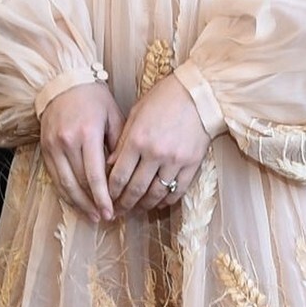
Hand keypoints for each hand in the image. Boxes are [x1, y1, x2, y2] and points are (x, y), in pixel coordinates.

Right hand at [38, 81, 122, 220]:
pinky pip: (55, 177)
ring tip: (92, 216)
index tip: (112, 212)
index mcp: (87, 134)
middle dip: (93, 204)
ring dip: (78, 203)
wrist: (63, 82)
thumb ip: (119, 144)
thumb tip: (122, 174)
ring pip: (65, 184)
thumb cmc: (94, 98)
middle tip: (105, 218)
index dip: (103, 197)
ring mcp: (53, 146)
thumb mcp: (113, 115)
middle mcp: (67, 142)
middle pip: (79, 183)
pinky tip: (76, 203)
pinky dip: (66, 193)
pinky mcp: (45, 148)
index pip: (94, 174)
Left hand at [108, 74, 209, 214]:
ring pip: (156, 193)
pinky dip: (167, 200)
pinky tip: (160, 202)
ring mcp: (175, 161)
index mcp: (137, 139)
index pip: (119, 175)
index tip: (106, 199)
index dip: (110, 192)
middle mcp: (155, 153)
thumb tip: (110, 165)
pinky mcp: (192, 164)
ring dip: (144, 205)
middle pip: (135, 189)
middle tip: (118, 212)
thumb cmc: (164, 99)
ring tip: (137, 209)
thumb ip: (122, 141)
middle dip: (124, 204)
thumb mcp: (136, 114)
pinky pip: (178, 190)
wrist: (199, 95)